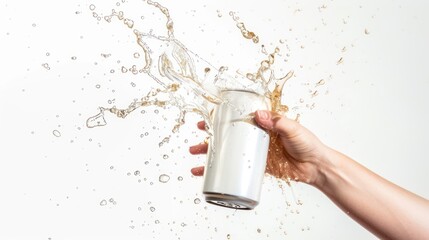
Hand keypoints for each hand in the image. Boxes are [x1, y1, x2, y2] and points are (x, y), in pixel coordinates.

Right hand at [189, 110, 328, 185]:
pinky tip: (211, 176)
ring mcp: (255, 152)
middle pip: (229, 136)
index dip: (222, 117)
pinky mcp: (258, 167)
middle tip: (198, 138)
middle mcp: (256, 137)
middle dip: (211, 138)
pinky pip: (238, 169)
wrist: (316, 167)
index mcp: (263, 124)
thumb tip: (258, 115)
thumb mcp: (293, 128)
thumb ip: (277, 122)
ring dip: (212, 155)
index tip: (209, 117)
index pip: (239, 118)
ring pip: (229, 152)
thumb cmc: (308, 144)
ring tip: (197, 158)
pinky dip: (224, 173)